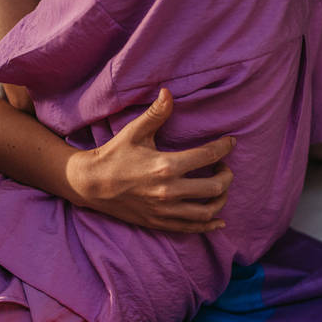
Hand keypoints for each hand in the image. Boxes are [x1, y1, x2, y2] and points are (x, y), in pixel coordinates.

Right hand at [68, 89, 234, 232]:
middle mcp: (169, 191)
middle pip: (214, 187)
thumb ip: (156, 114)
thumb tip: (168, 92)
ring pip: (206, 212)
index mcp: (166, 166)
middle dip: (227, 176)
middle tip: (225, 168)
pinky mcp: (158, 222)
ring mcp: (164, 210)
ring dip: (220, 200)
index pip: (208, 156)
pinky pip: (190, 228)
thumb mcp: (134, 132)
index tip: (230, 142)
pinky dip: (208, 225)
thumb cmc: (113, 155)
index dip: (224, 148)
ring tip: (220, 190)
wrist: (90, 184)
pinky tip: (218, 220)